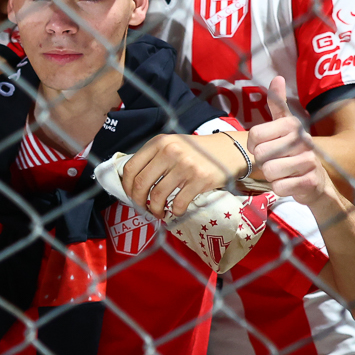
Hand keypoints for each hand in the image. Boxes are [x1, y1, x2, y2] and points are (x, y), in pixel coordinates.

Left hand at [107, 130, 241, 217]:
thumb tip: (132, 182)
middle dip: (138, 202)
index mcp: (159, 142)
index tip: (130, 196)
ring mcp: (185, 165)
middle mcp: (170, 151)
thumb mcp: (172, 145)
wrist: (228, 150)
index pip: (130, 168)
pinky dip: (175, 211)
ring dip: (155, 210)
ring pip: (157, 196)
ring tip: (159, 212)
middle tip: (143, 208)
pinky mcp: (199, 180)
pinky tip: (176, 210)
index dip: (126, 186)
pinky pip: (179, 204)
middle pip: (140, 184)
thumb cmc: (196, 151)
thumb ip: (153, 158)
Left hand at [248, 76, 331, 207]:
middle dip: (264, 161)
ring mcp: (308, 162)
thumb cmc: (294, 153)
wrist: (316, 183)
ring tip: (284, 172)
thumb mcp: (285, 127)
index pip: (255, 135)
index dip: (253, 145)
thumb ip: (278, 104)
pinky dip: (280, 188)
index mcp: (292, 125)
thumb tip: (277, 77)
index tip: (264, 146)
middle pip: (260, 154)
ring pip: (269, 170)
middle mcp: (303, 140)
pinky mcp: (310, 182)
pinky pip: (279, 187)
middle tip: (276, 161)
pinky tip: (291, 183)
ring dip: (272, 175)